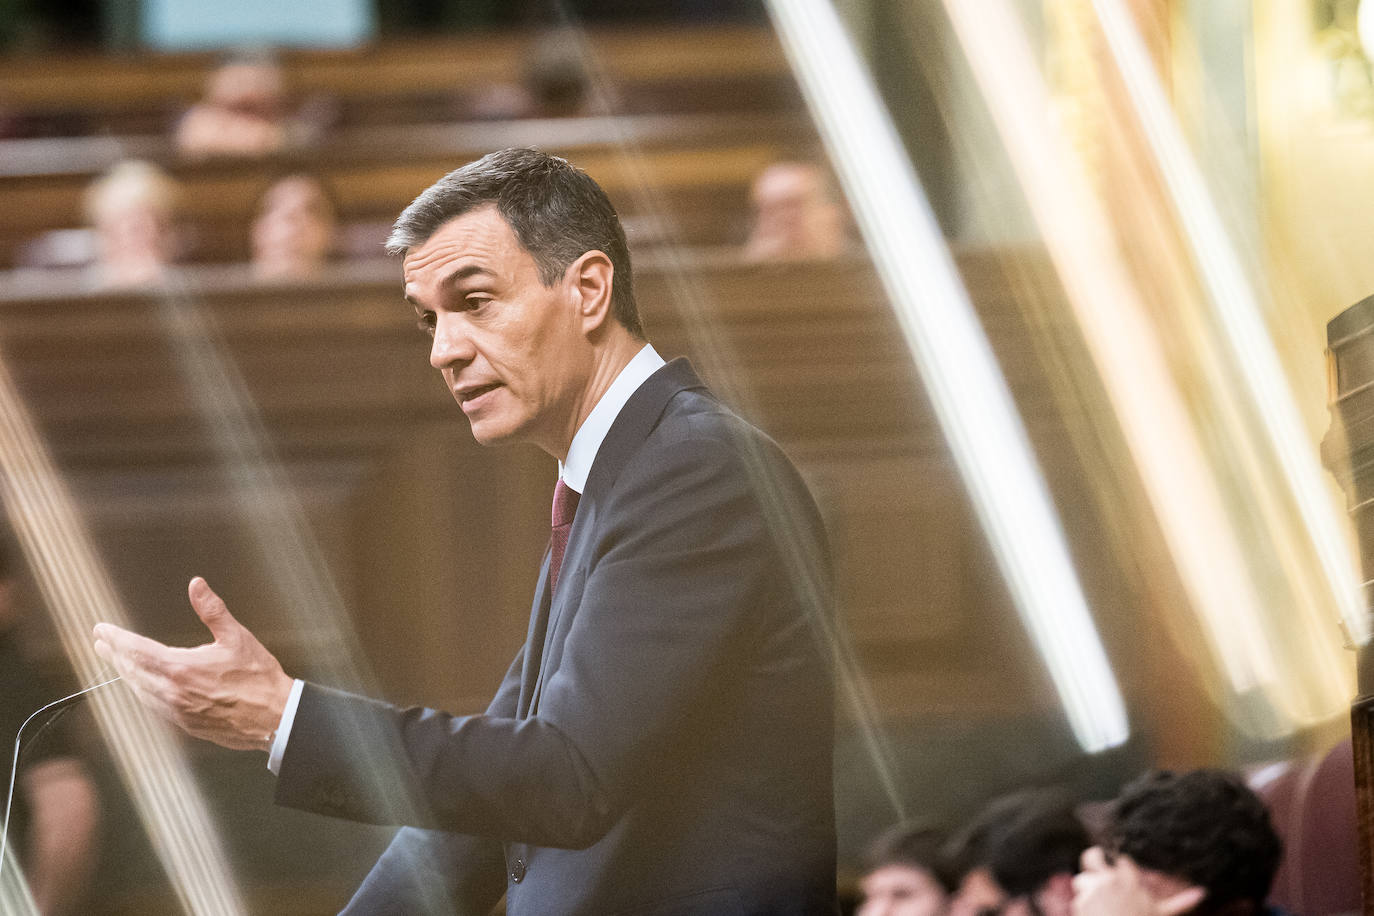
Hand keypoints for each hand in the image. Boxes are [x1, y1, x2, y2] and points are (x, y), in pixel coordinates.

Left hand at [92, 577, 292, 752]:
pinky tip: (143, 685)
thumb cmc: (258, 677)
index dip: (116, 639)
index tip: (101, 630)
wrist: (273, 718)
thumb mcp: (237, 637)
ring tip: (118, 660)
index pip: (136, 650)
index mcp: (181, 668)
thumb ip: (212, 610)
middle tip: (102, 643)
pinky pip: (153, 705)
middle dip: (114, 654)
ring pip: (139, 690)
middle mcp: (172, 692)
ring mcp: (176, 711)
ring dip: (126, 673)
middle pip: (131, 671)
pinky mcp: (184, 724)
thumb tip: (196, 585)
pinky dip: (142, 690)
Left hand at [1072, 847, 1204, 915]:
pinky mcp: (1082, 902)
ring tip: (1098, 906)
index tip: (1118, 878)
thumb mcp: (1161, 915)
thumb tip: (1203, 892)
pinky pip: (1077, 899)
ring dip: (1084, 890)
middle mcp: (1112, 880)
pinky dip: (1082, 908)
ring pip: (1080, 880)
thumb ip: (1181, 903)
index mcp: (1132, 881)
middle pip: (1092, 857)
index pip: (1121, 860)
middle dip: (1092, 862)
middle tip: (1095, 874)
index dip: (1117, 867)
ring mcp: (1096, 890)